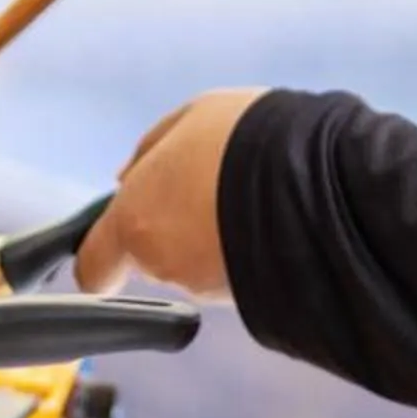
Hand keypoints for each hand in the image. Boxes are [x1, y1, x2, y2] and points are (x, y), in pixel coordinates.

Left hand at [73, 88, 269, 298]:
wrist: (322, 176)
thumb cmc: (250, 138)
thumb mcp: (191, 118)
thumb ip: (149, 152)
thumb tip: (126, 178)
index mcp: (136, 218)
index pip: (94, 265)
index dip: (102, 256)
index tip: (111, 247)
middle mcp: (166, 263)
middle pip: (152, 257)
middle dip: (172, 229)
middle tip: (206, 191)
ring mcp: (209, 285)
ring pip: (197, 264)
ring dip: (212, 236)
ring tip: (248, 195)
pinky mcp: (249, 299)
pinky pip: (234, 273)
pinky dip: (243, 250)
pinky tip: (267, 217)